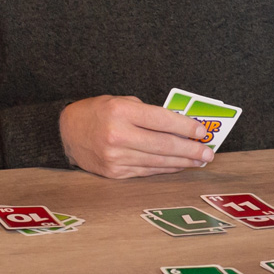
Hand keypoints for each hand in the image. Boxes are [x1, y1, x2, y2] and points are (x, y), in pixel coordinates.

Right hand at [59, 95, 212, 178]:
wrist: (65, 132)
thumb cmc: (96, 113)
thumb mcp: (120, 101)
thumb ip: (147, 112)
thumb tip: (179, 126)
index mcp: (121, 111)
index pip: (162, 120)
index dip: (186, 127)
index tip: (202, 131)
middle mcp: (118, 135)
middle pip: (164, 145)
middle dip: (191, 149)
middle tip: (208, 152)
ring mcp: (116, 157)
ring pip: (158, 161)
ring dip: (182, 162)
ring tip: (199, 160)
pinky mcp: (114, 172)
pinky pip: (147, 171)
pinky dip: (165, 168)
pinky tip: (178, 166)